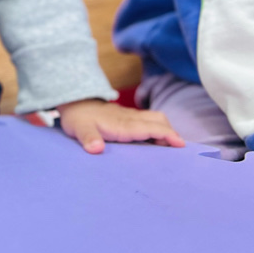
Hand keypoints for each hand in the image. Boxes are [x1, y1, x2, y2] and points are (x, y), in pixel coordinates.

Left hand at [57, 98, 184, 153]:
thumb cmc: (78, 118)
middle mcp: (130, 119)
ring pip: (154, 119)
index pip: (150, 128)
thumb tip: (96, 148)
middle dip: (171, 132)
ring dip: (165, 130)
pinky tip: (157, 142)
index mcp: (122, 124)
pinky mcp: (127, 118)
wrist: (74, 102)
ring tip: (171, 148)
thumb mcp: (79, 129)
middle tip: (180, 150)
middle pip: (158, 121)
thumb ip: (88, 138)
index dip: (166, 134)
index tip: (180, 144)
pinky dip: (158, 129)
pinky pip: (148, 122)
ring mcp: (129, 117)